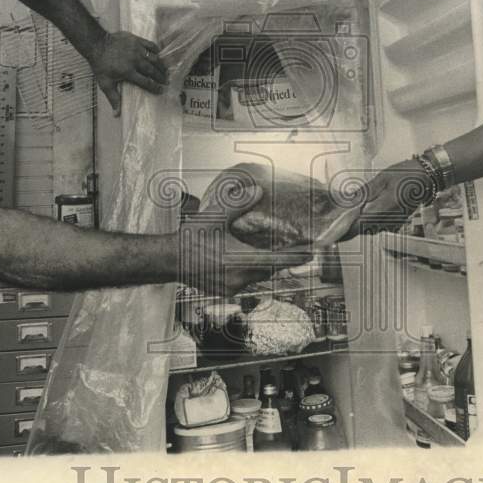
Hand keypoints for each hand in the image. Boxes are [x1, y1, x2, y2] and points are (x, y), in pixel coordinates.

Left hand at [91, 30, 168, 111]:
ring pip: (154, 58)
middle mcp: (135, 60)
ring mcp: (137, 49)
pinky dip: (156, 50)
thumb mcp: (105, 83)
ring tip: (165, 70)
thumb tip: (116, 115)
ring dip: (161, 65)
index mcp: (128, 72)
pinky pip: (150, 45)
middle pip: (153, 70)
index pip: (146, 82)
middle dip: (161, 77)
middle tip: (166, 81)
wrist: (97, 44)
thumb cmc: (100, 65)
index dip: (155, 87)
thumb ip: (113, 98)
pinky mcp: (136, 40)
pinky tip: (159, 55)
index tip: (161, 90)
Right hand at [179, 185, 310, 295]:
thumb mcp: (215, 216)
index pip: (276, 260)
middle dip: (284, 259)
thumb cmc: (191, 239)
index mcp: (239, 260)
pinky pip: (248, 280)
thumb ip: (237, 203)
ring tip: (275, 251)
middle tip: (298, 248)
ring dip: (268, 264)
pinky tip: (251, 258)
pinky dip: (254, 270)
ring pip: (260, 275)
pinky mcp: (227, 291)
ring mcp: (233, 287)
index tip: (311, 252)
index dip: (296, 256)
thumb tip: (257, 192)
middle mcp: (239, 277)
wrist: (170, 260)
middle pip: (271, 269)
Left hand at [342, 158, 434, 238]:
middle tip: (334, 224)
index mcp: (383, 208)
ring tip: (347, 218)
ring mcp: (393, 222)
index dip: (342, 232)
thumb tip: (348, 202)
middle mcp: (388, 219)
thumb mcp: (381, 179)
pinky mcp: (396, 221)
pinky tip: (364, 213)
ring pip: (369, 229)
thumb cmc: (406, 175)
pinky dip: (368, 223)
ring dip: (357, 226)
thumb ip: (364, 192)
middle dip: (347, 228)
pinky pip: (378, 226)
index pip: (358, 226)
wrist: (427, 177)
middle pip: (362, 230)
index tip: (330, 236)